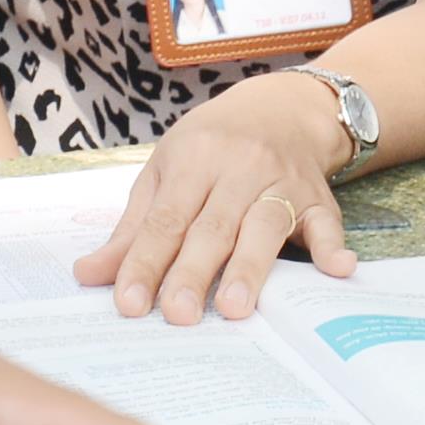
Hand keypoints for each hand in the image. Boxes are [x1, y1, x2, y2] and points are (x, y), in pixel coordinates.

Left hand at [79, 75, 361, 321]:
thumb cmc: (210, 148)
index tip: (129, 304)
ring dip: (250, 267)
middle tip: (177, 316)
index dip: (146, 262)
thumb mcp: (164, 173)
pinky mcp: (319, 197)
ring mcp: (282, 182)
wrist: (281, 108)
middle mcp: (239, 168)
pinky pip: (326, 222)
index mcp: (193, 160)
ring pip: (264, 227)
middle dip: (193, 272)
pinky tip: (337, 269)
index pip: (165, 219)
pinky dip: (332, 245)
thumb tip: (88, 277)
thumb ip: (132, 229)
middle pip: (213, 227)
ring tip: (234, 309)